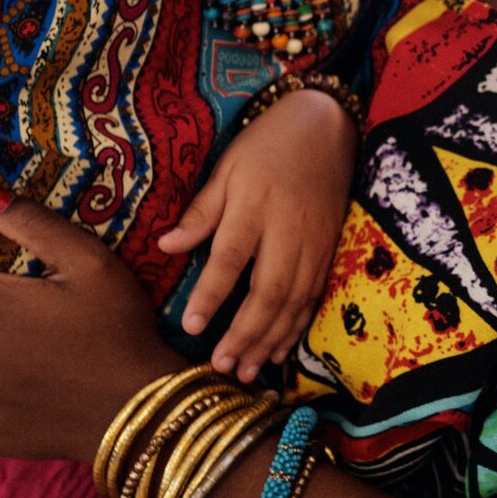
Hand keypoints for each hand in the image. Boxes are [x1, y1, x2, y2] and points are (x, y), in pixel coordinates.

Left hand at [158, 87, 358, 376]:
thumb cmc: (267, 145)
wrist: (327, 127)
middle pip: (269, 289)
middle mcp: (288, 229)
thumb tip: (166, 246)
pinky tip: (279, 352)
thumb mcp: (228, 168)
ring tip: (247, 370)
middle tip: (222, 364)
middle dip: (246, 332)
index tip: (191, 326)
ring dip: (271, 340)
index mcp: (256, 205)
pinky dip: (297, 328)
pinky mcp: (330, 251)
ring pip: (295, 301)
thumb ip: (201, 212)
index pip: (231, 256)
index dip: (212, 294)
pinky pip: (314, 297)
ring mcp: (314, 243)